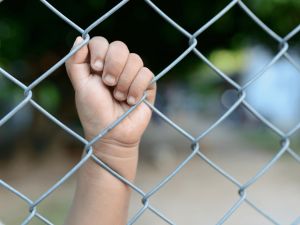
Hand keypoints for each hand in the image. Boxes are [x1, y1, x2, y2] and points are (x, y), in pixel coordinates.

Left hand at [65, 36, 155, 159]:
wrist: (112, 134)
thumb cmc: (94, 112)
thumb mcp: (80, 86)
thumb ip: (75, 62)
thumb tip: (80, 38)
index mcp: (99, 65)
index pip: (101, 42)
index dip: (100, 51)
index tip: (96, 69)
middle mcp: (116, 67)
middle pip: (120, 46)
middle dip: (113, 65)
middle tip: (108, 84)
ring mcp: (132, 75)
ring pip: (135, 59)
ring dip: (124, 81)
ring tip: (119, 97)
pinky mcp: (147, 85)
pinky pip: (147, 73)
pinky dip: (137, 88)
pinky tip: (131, 102)